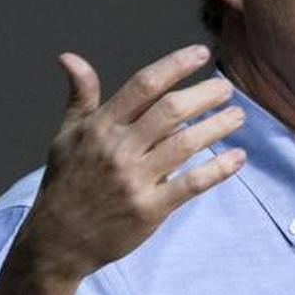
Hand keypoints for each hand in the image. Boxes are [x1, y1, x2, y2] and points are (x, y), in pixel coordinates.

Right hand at [14, 44, 245, 281]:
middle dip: (204, 95)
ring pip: (186, 144)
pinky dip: (218, 169)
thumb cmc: (65, 182)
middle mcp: (118, 149)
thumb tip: (68, 57)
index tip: (201, 53)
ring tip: (238, 115)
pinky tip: (238, 157)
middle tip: (227, 88)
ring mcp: (134, 180)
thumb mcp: (65, 135)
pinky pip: (191, 184)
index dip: (175, 65)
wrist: (57, 241)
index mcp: (100, 126)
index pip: (143, 85)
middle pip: (170, 110)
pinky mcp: (149, 209)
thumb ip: (79, 95)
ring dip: (217, 126)